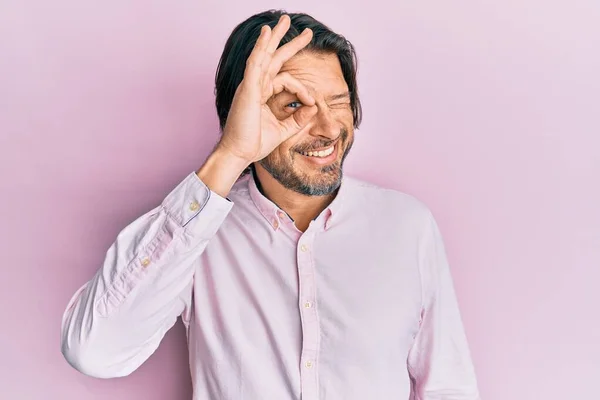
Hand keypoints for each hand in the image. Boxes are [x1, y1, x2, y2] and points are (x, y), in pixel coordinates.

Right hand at [216, 14, 316, 165]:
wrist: (239, 154)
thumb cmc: (254, 144)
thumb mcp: (284, 131)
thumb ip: (298, 119)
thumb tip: (314, 107)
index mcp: (262, 95)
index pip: (286, 81)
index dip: (303, 90)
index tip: (312, 102)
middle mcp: (255, 86)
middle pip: (274, 58)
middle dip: (288, 43)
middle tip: (305, 31)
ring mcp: (250, 86)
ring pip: (264, 55)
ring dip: (275, 37)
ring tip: (286, 20)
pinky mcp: (247, 89)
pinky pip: (255, 63)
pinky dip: (260, 47)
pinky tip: (266, 33)